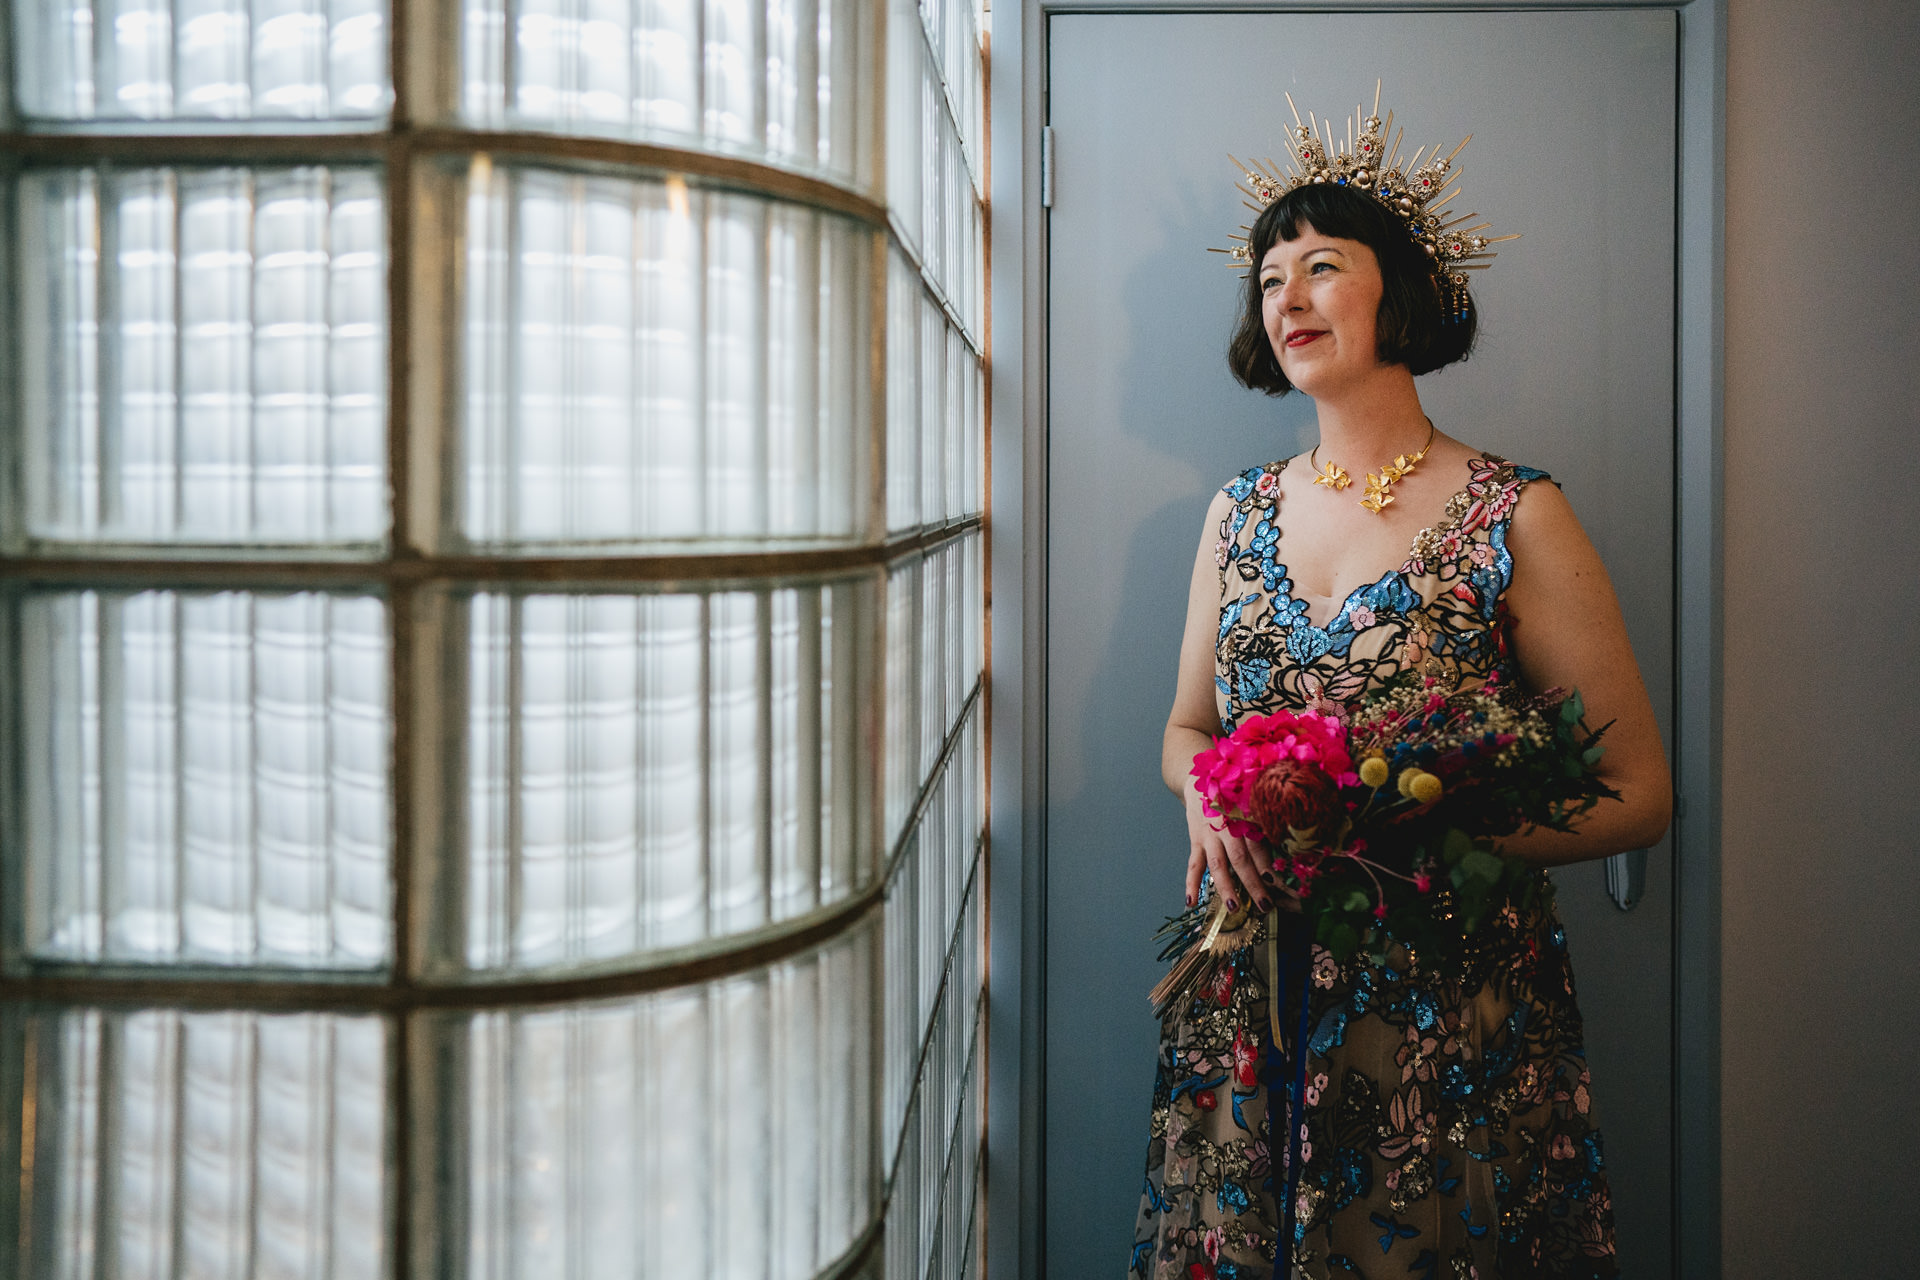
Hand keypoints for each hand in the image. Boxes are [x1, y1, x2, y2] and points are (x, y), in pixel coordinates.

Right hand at [1183, 788, 1295, 914]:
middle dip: (1254, 884)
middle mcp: (1227, 828)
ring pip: (1218, 865)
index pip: (1261, 847)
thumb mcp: (1252, 801)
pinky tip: (1191, 902)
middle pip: (1241, 859)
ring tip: (1234, 907)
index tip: (1285, 888)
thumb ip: (1267, 822)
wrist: (1200, 779)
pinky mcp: (1196, 841)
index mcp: (1246, 818)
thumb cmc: (1235, 794)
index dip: (1272, 868)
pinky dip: (1191, 883)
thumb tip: (1292, 845)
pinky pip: (1193, 864)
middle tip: (1265, 905)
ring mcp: (1210, 836)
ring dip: (1225, 887)